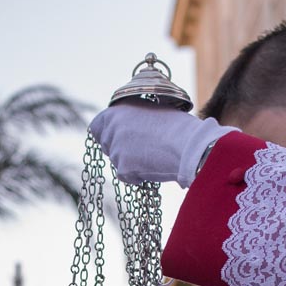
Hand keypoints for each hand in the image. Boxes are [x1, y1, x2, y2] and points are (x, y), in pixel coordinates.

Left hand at [88, 101, 236, 186]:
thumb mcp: (151, 110)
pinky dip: (137, 175)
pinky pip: (126, 175)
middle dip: (119, 148)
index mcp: (117, 111)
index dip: (105, 133)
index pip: (96, 126)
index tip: (116, 137)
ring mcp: (116, 149)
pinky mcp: (123, 168)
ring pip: (117, 161)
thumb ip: (134, 116)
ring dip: (130, 161)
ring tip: (153, 155)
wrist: (189, 145)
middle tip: (141, 149)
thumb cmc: (177, 126)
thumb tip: (130, 124)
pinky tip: (153, 166)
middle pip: (106, 145)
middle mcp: (112, 129)